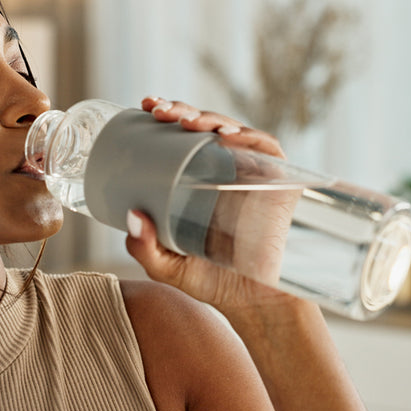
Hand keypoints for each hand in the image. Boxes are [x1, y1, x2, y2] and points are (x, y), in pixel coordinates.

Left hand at [124, 97, 304, 311]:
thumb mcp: (166, 267)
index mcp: (197, 180)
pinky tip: (227, 135)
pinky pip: (266, 149)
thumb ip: (144, 248)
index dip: (166, 115)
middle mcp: (225, 170)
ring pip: (233, 131)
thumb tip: (131, 215)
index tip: (143, 107)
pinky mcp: (279, 181)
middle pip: (204, 126)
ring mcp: (253, 173)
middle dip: (181, 110)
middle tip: (157, 110)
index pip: (181, 138)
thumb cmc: (212, 282)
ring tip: (185, 121)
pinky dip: (249, 137)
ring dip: (209, 118)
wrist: (255, 304)